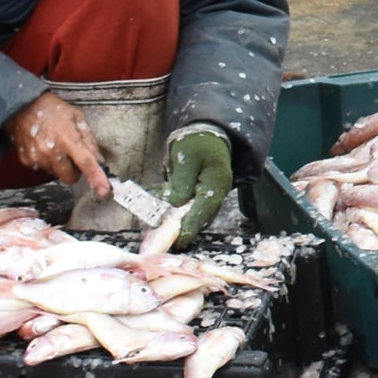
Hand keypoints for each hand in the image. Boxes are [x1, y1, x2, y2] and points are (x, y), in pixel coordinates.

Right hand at [6, 92, 108, 191]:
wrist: (21, 106)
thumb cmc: (52, 109)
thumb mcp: (76, 117)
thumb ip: (89, 139)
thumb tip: (99, 159)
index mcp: (68, 139)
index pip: (86, 163)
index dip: (96, 178)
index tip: (104, 191)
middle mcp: (52, 151)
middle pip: (70, 178)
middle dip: (75, 171)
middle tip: (72, 155)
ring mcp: (38, 157)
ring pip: (56, 174)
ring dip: (59, 165)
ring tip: (55, 145)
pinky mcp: (27, 161)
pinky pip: (42, 169)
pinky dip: (46, 161)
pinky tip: (43, 146)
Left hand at [162, 123, 235, 241]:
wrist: (207, 134)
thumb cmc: (197, 142)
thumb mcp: (186, 157)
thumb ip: (182, 180)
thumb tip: (176, 202)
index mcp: (217, 181)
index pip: (205, 208)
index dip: (192, 225)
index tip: (181, 238)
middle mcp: (216, 192)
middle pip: (202, 216)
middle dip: (184, 230)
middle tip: (166, 242)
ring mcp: (210, 194)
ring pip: (195, 215)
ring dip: (179, 225)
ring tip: (160, 235)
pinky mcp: (201, 195)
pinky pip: (190, 209)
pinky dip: (177, 216)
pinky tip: (161, 220)